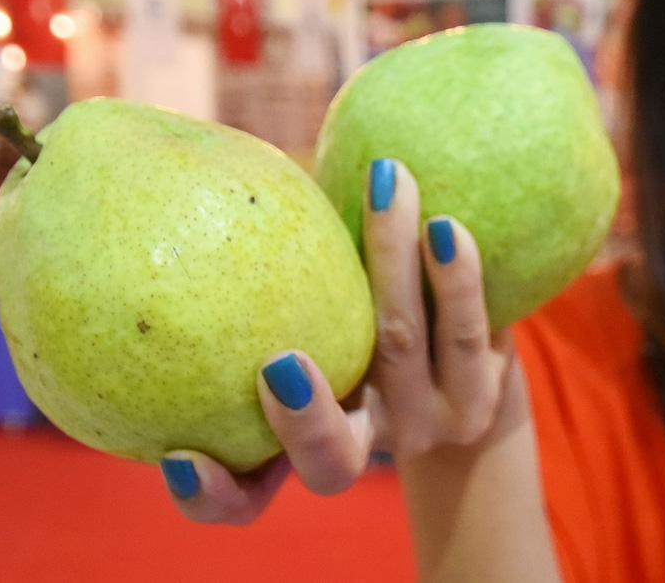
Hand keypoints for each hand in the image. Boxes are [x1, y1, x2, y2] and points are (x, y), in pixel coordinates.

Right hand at [162, 158, 515, 524]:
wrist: (465, 374)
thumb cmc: (350, 325)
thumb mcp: (302, 314)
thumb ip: (260, 279)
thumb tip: (202, 169)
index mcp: (301, 443)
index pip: (244, 494)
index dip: (211, 492)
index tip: (180, 456)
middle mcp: (364, 442)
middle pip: (333, 460)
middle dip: (305, 422)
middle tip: (279, 365)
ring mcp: (428, 421)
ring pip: (405, 352)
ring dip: (392, 266)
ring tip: (386, 190)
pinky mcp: (483, 392)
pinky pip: (468, 335)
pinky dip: (457, 280)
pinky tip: (447, 225)